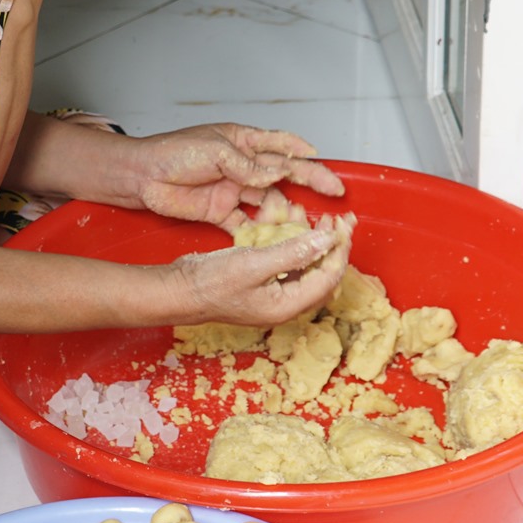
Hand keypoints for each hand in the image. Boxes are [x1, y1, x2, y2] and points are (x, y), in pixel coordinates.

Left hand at [129, 125, 344, 230]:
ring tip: (304, 223)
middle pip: (282, 176)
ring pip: (268, 201)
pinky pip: (246, 223)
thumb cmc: (173, 152)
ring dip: (286, 211)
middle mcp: (242, 166)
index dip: (307, 156)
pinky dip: (260, 232)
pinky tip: (275, 241)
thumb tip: (275, 175)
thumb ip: (246, 165)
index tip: (327, 165)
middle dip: (308, 184)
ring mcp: (233, 189)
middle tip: (333, 195)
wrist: (141, 176)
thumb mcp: (215, 151)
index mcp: (243, 142)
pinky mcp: (220, 211)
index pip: (283, 147)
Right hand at [172, 214, 353, 326]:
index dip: (339, 248)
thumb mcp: (255, 264)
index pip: (328, 276)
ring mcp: (272, 293)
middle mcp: (284, 303)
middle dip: (331, 244)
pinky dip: (290, 243)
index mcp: (288, 305)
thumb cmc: (210, 284)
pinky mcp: (260, 282)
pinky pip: (285, 262)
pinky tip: (286, 224)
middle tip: (339, 219)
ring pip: (303, 265)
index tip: (344, 224)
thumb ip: (294, 251)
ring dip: (309, 240)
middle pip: (321, 272)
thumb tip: (328, 239)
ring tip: (310, 216)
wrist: (178, 290)